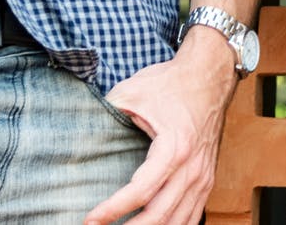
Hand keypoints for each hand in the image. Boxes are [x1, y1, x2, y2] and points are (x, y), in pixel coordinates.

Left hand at [82, 38, 235, 224]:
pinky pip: (193, 216)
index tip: (89, 220)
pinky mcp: (207, 178)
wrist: (210, 75)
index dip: (112, 209)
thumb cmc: (172, 84)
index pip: (141, 191)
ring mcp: (203, 175)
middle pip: (160, 215)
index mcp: (175, 147)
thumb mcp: (134, 92)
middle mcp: (193, 167)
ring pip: (178, 221)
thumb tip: (76, 132)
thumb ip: (106, 113)